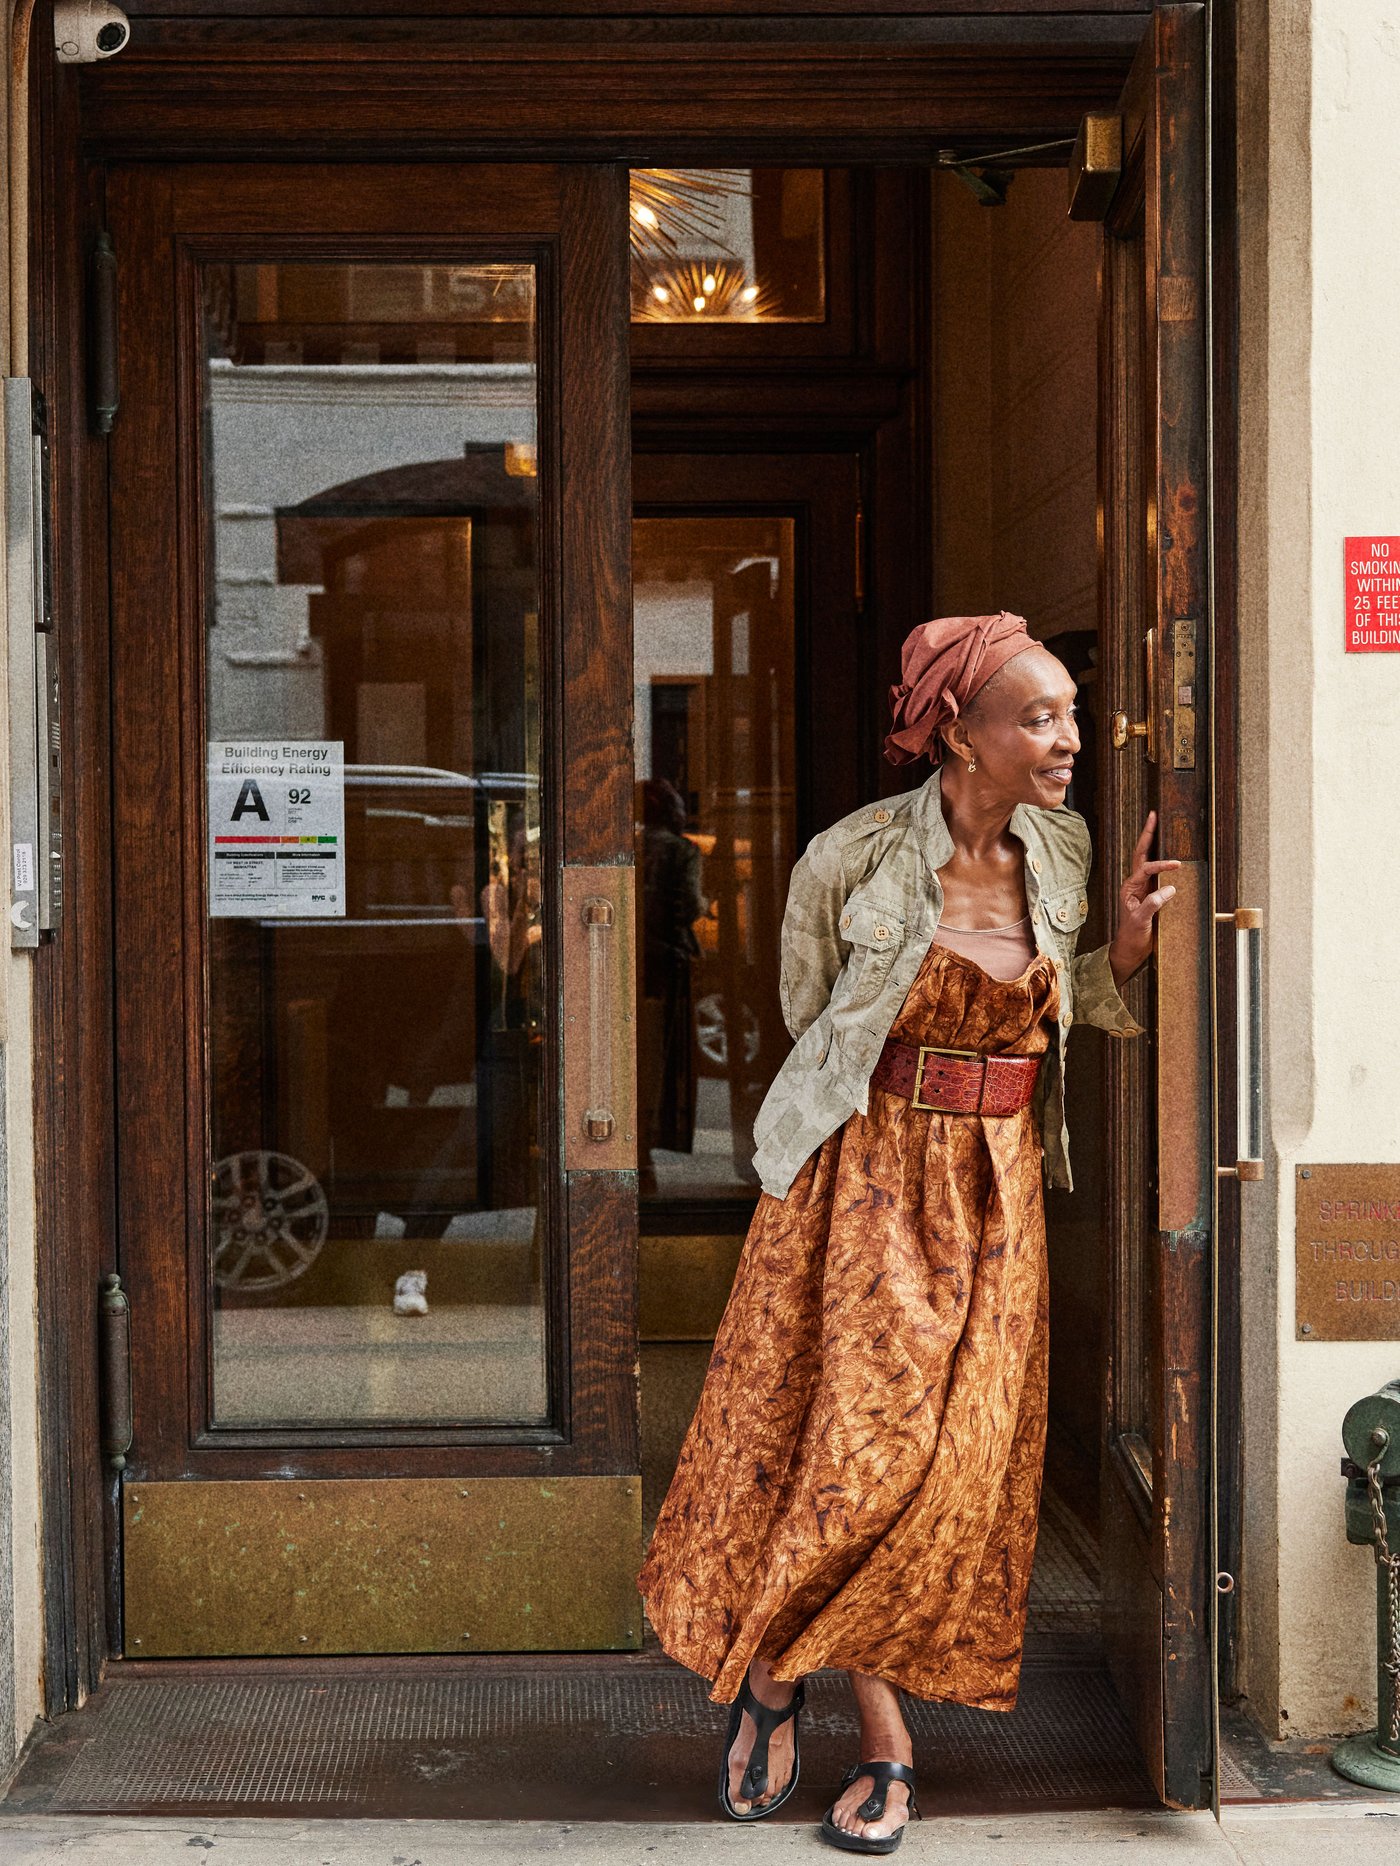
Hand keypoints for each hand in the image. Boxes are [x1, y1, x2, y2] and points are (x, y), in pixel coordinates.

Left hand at [1108, 810, 1180, 987]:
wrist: (1130, 950)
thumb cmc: (1131, 936)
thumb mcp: (1141, 921)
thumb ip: (1153, 905)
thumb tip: (1170, 889)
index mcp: (1130, 888)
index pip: (1146, 868)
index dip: (1161, 864)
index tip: (1177, 865)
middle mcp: (1135, 884)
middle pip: (1141, 853)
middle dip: (1148, 834)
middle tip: (1153, 815)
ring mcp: (1142, 888)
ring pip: (1147, 860)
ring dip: (1152, 842)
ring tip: (1157, 824)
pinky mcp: (1150, 894)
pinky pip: (1156, 873)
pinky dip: (1162, 860)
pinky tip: (1169, 853)